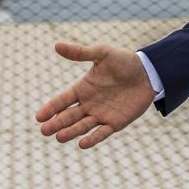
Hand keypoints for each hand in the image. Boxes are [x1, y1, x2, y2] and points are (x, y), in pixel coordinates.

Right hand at [34, 41, 156, 148]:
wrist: (149, 72)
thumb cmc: (124, 61)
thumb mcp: (102, 54)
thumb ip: (80, 53)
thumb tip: (56, 45)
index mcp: (82, 88)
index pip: (62, 100)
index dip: (50, 108)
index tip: (39, 117)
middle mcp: (88, 104)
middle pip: (68, 116)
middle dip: (56, 123)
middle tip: (44, 130)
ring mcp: (101, 114)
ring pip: (82, 126)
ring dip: (71, 132)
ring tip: (59, 137)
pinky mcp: (115, 123)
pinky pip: (102, 133)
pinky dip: (93, 138)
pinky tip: (82, 144)